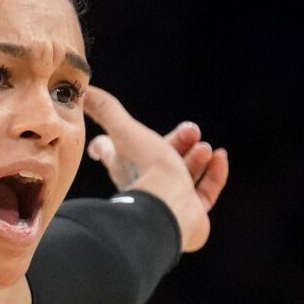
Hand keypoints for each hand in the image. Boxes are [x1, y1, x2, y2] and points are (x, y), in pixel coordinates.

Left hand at [82, 88, 227, 253]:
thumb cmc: (146, 170)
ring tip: (204, 148)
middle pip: (160, 158)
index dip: (104, 145)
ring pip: (185, 175)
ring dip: (196, 157)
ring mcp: (170, 201)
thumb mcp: (126, 131)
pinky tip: (220, 157)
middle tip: (192, 131)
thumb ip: (106, 110)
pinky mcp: (192, 214)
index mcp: (125, 167)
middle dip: (178, 141)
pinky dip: (215, 173)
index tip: (99, 141)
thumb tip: (83, 89)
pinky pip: (206, 192)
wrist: (168, 208)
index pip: (110, 153)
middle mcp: (145, 185)